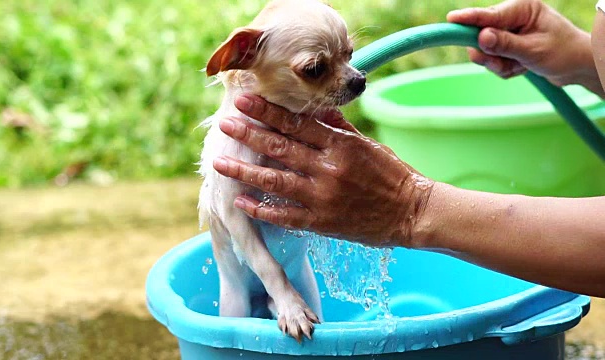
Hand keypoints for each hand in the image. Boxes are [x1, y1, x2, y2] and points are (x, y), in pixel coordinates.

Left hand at [212, 94, 433, 247]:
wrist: (412, 213)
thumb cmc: (392, 175)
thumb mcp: (367, 144)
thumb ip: (338, 127)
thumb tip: (313, 108)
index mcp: (340, 145)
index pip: (296, 123)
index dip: (267, 112)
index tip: (244, 101)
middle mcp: (328, 169)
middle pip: (280, 148)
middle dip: (249, 135)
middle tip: (224, 125)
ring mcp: (323, 197)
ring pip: (276, 182)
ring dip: (245, 171)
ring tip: (219, 163)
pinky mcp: (322, 222)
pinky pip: (286, 216)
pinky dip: (261, 210)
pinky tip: (241, 201)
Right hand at [447, 0, 599, 93]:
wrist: (576, 67)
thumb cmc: (562, 53)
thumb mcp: (533, 50)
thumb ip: (505, 44)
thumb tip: (481, 37)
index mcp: (522, 8)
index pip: (489, 15)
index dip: (468, 18)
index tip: (451, 19)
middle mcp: (512, 17)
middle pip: (482, 35)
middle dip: (490, 54)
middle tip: (501, 64)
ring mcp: (508, 32)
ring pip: (485, 51)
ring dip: (499, 64)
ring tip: (520, 66)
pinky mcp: (507, 46)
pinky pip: (493, 61)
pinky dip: (504, 69)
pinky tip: (521, 68)